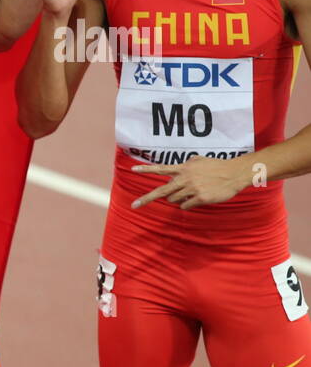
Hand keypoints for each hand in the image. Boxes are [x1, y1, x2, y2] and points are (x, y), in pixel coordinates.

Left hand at [130, 155, 254, 208]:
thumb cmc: (217, 166)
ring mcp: (192, 189)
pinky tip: (197, 198)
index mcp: (183, 168)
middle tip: (134, 205)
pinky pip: (185, 206)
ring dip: (177, 198)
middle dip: (146, 198)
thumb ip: (185, 165)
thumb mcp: (199, 161)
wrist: (235, 173)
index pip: (161, 168)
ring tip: (190, 192)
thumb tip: (175, 171)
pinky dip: (187, 204)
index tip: (132, 169)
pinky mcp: (200, 198)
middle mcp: (185, 178)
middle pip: (161, 191)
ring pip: (173, 200)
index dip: (146, 169)